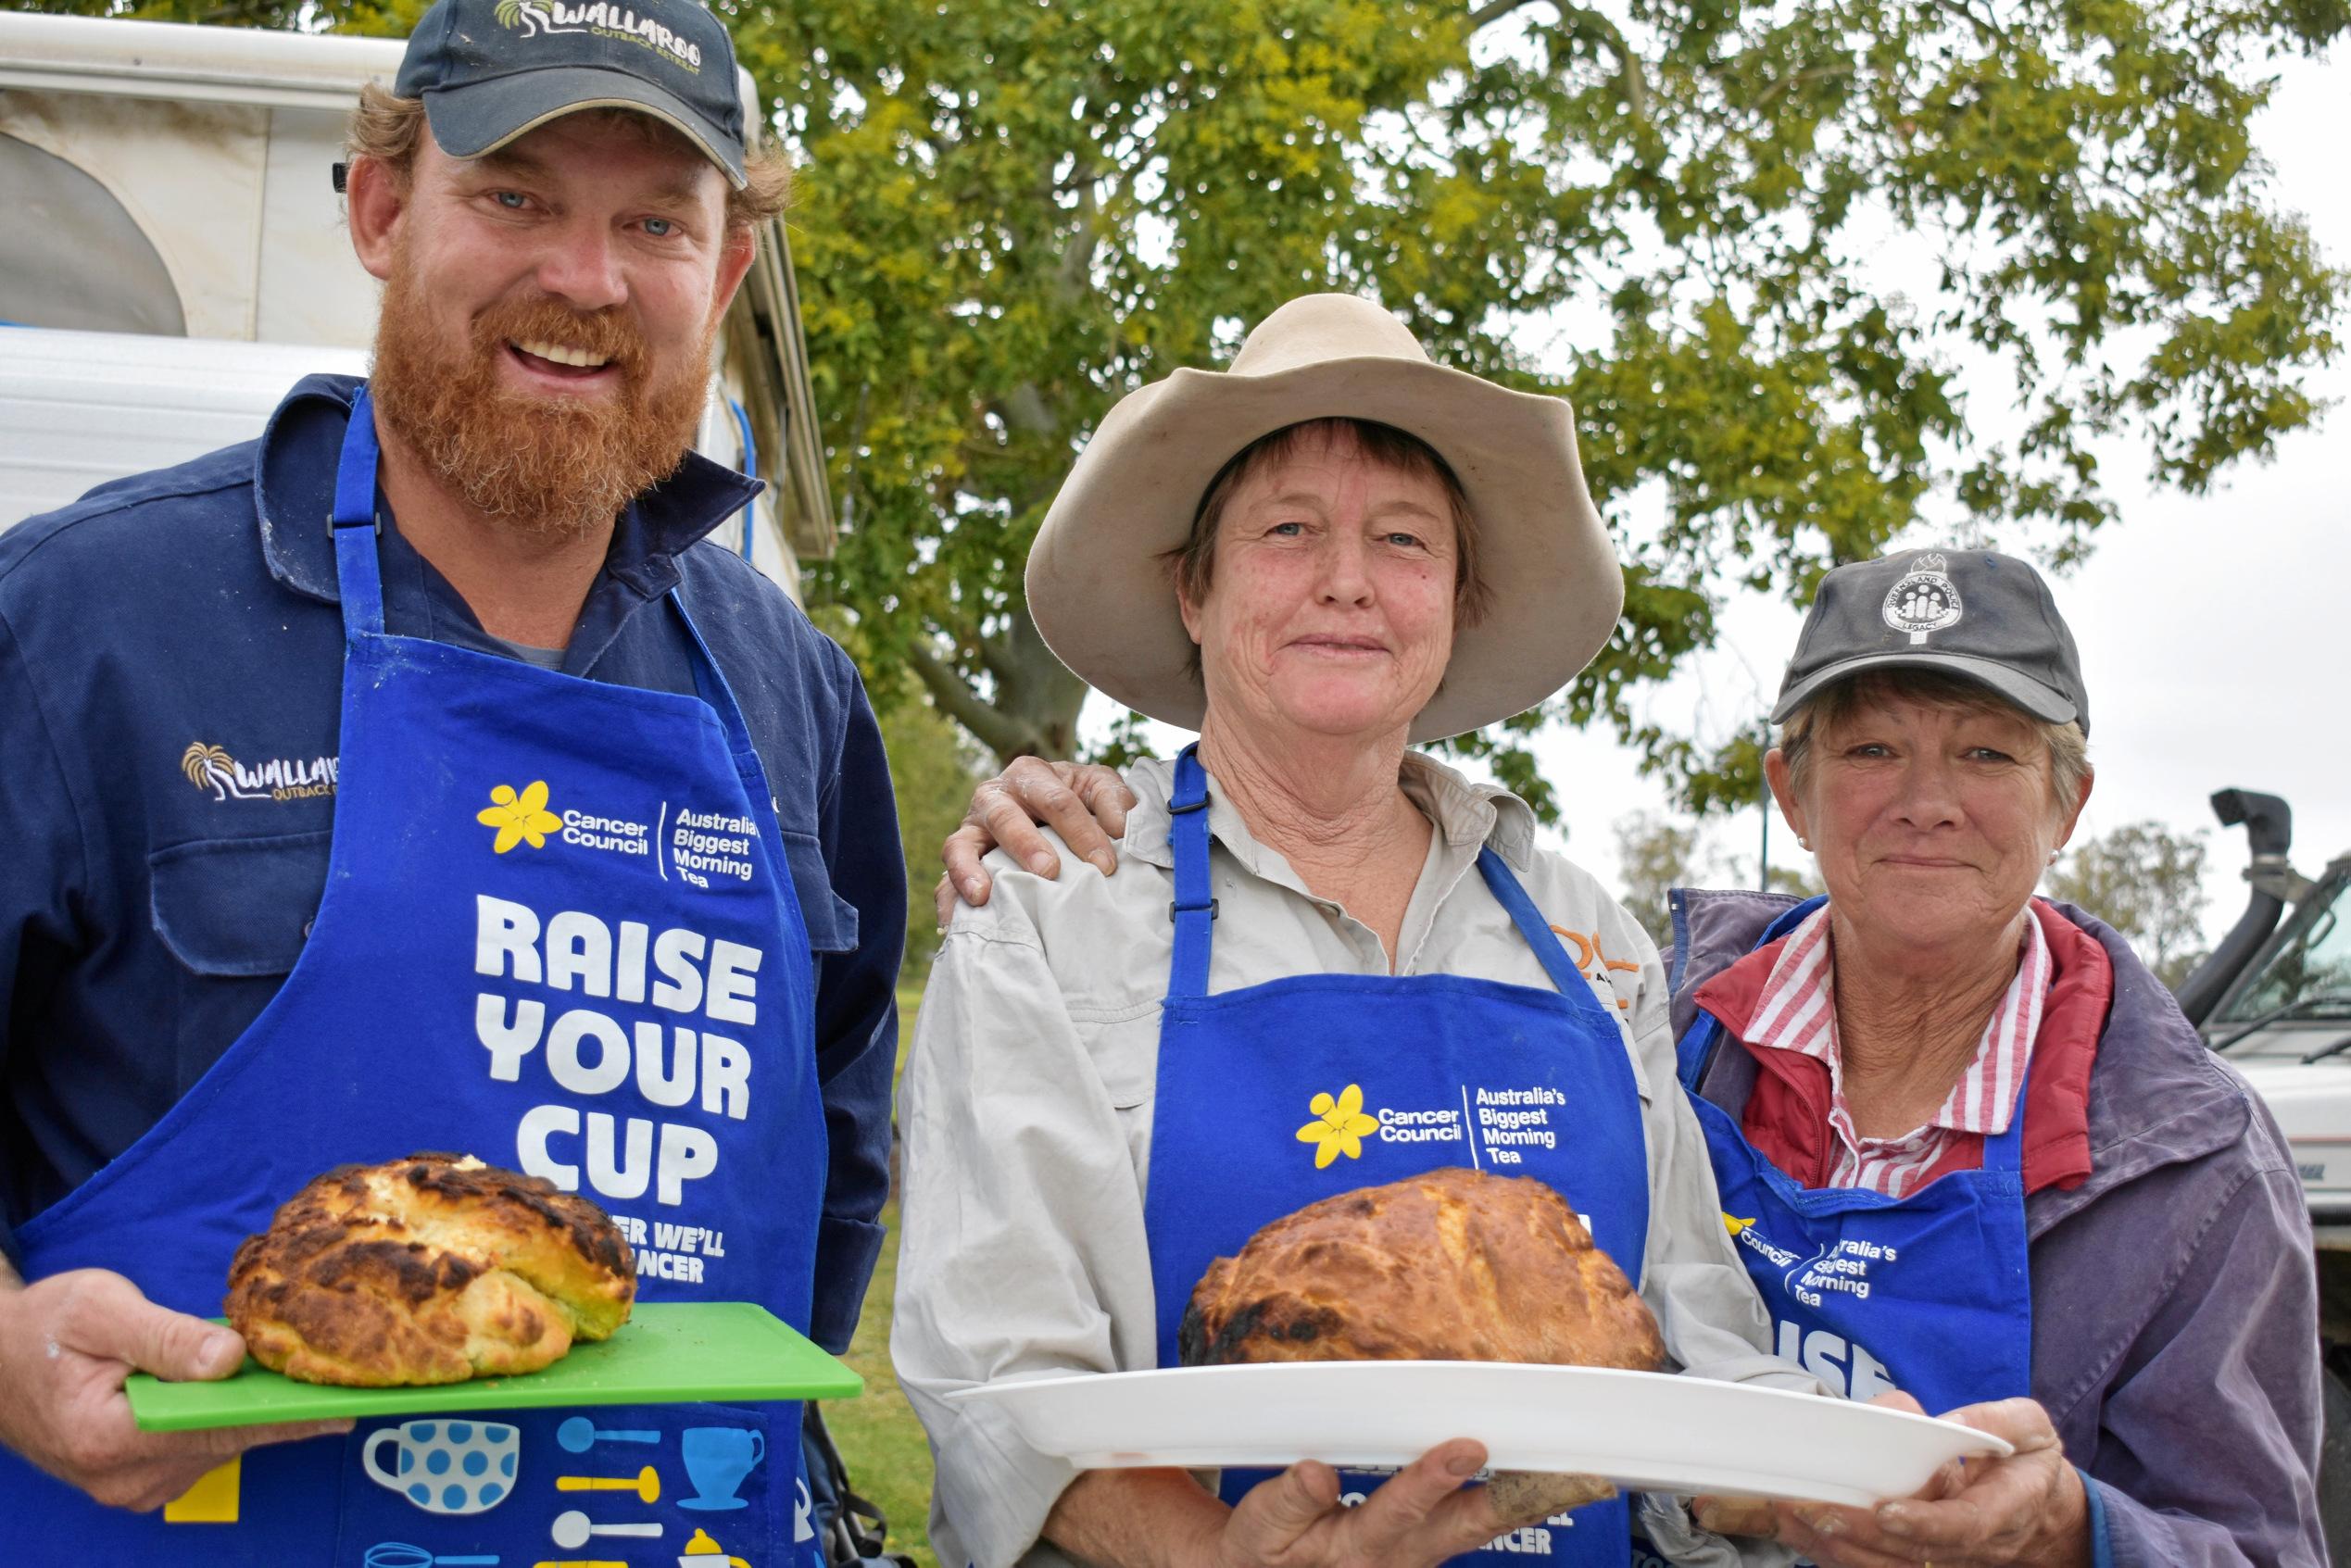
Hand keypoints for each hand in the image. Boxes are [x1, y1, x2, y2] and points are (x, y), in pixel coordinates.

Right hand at [0, 1268, 351, 1510]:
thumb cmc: (46, 1329)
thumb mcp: (100, 1312)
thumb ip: (166, 1337)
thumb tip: (231, 1358)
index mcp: (108, 1437)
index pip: (216, 1428)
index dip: (283, 1415)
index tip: (340, 1405)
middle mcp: (124, 1477)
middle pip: (225, 1439)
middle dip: (272, 1403)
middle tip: (319, 1366)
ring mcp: (134, 1486)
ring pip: (219, 1444)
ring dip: (246, 1407)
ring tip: (265, 1364)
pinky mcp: (142, 1480)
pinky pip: (204, 1447)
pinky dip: (223, 1416)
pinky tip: (225, 1384)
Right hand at [936, 757, 1134, 923]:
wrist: (1046, 810)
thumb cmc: (1075, 799)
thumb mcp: (1098, 787)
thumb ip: (1113, 800)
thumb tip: (1121, 828)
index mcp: (1031, 774)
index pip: (1056, 801)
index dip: (1082, 832)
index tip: (1105, 866)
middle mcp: (994, 796)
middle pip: (1005, 817)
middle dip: (1026, 845)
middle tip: (1049, 872)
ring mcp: (971, 829)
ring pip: (959, 845)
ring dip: (970, 870)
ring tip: (983, 895)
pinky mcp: (960, 860)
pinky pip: (944, 879)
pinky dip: (948, 899)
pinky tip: (955, 922)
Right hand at [1202, 1439, 1538, 1567]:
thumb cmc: (1266, 1550)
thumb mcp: (1262, 1531)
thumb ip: (1288, 1503)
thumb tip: (1318, 1474)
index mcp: (1356, 1551)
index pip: (1396, 1513)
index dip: (1430, 1482)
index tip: (1464, 1449)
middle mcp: (1399, 1561)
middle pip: (1462, 1529)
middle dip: (1509, 1499)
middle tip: (1552, 1473)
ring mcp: (1419, 1559)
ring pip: (1477, 1529)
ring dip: (1523, 1504)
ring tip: (1571, 1477)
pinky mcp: (1429, 1550)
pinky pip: (1473, 1528)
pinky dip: (1511, 1505)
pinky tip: (1541, 1482)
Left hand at [1768, 1395, 2090, 1567]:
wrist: (2039, 1511)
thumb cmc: (2026, 1462)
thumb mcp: (2030, 1429)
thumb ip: (1995, 1422)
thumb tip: (1947, 1423)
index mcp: (2003, 1510)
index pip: (1962, 1525)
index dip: (1924, 1523)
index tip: (1886, 1510)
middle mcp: (1971, 1545)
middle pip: (1913, 1552)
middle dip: (1861, 1532)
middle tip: (1814, 1507)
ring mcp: (1944, 1559)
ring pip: (1888, 1566)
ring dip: (1837, 1546)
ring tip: (1793, 1517)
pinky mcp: (1918, 1561)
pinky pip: (1875, 1566)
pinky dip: (1833, 1552)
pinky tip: (1796, 1532)